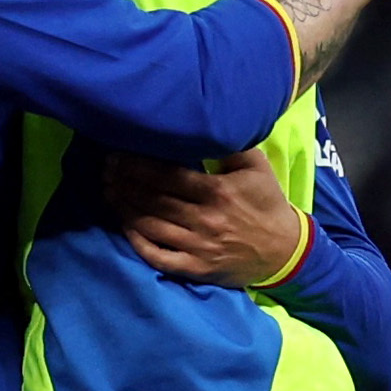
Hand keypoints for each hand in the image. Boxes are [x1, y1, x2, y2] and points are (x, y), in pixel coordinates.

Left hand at [108, 149, 304, 283]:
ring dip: (125, 208)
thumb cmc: (267, 203)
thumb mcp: (256, 167)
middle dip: (125, 183)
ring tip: (108, 192)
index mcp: (217, 192)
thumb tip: (204, 122)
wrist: (284, 251)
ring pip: (151, 226)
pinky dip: (138, 242)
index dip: (138, 164)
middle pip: (154, 199)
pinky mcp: (195, 269)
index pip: (168, 175)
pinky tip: (124, 226)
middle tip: (106, 171)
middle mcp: (205, 220)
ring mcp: (198, 247)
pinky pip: (159, 257)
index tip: (118, 154)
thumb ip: (230, 145)